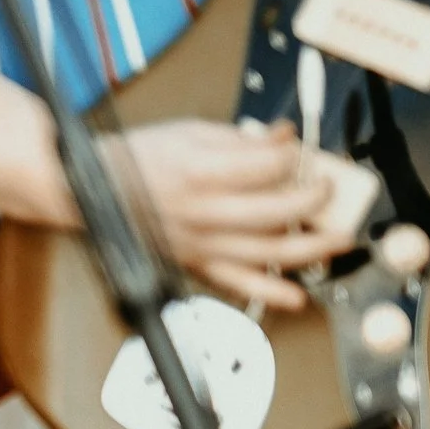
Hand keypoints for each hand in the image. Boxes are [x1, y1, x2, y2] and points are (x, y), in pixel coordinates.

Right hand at [110, 119, 343, 311]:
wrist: (91, 192)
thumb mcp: (191, 132)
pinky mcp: (194, 263)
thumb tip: (284, 138)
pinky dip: (268, 293)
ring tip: (339, 239)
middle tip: (329, 191)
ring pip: (267, 252)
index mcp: (201, 171)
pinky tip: (295, 297)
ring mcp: (200, 243)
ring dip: (311, 248)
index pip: (270, 165)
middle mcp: (203, 211)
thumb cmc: (137, 160)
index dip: (295, 156)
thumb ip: (242, 138)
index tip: (300, 153)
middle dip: (315, 200)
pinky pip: (236, 284)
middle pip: (278, 211)